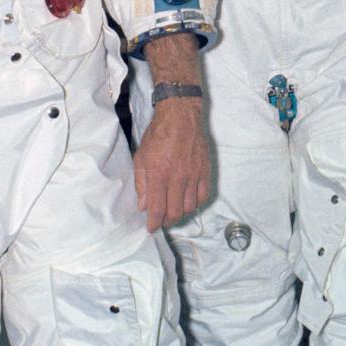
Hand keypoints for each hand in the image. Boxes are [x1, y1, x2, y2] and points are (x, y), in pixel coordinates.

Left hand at [133, 99, 209, 231]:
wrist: (181, 117)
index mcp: (158, 174)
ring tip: (174, 212)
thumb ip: (142, 184)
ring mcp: (193, 175)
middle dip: (167, 221)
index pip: (157, 208)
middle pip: (175, 212)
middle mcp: (177, 178)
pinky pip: (203, 196)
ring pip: (190, 207)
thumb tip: (144, 205)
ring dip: (181, 214)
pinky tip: (188, 202)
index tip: (151, 228)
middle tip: (161, 221)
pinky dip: (195, 204)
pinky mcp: (205, 171)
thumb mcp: (141, 157)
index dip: (154, 223)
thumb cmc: (158, 135)